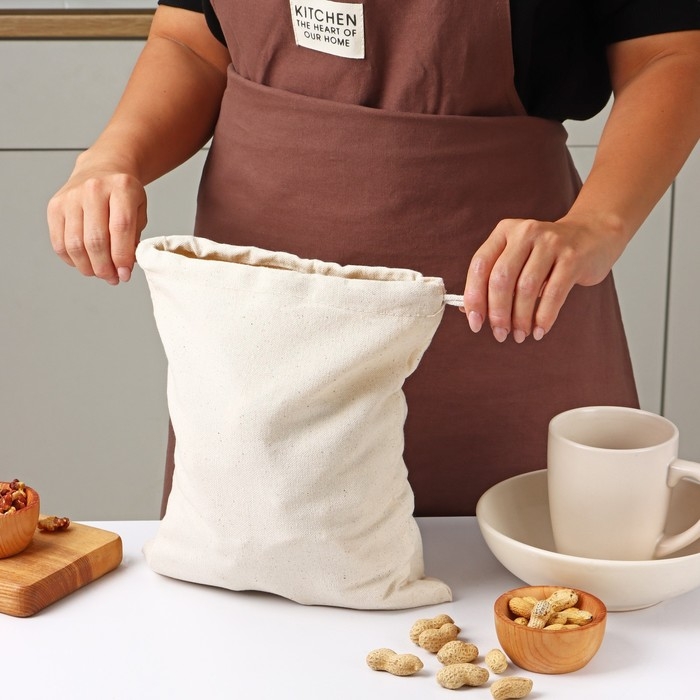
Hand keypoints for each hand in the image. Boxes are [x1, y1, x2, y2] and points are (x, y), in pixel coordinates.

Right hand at [47, 163, 146, 284]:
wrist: (101, 169)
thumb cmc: (123, 193)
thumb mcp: (139, 208)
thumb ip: (134, 236)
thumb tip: (124, 266)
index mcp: (121, 188)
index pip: (120, 228)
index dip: (122, 256)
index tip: (125, 274)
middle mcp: (93, 190)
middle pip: (95, 240)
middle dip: (105, 267)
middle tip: (112, 279)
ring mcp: (70, 198)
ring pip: (75, 244)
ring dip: (88, 267)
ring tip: (100, 273)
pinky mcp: (55, 207)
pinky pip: (59, 242)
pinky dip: (72, 260)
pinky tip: (84, 263)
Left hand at [462, 216, 626, 342]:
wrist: (593, 234)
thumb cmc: (546, 254)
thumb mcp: (517, 258)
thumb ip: (493, 280)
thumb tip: (468, 311)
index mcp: (504, 232)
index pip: (480, 265)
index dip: (474, 297)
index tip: (475, 323)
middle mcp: (525, 232)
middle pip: (501, 279)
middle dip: (497, 313)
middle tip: (500, 334)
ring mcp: (551, 243)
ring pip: (526, 288)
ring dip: (520, 318)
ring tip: (520, 335)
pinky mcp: (572, 257)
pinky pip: (554, 293)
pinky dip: (544, 316)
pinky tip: (540, 330)